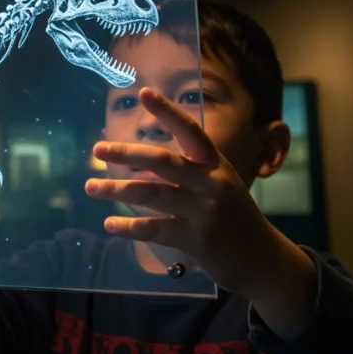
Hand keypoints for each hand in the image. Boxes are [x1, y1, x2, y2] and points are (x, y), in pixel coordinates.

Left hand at [85, 88, 315, 333]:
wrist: (262, 260)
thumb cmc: (234, 220)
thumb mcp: (219, 188)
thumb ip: (187, 176)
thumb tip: (140, 168)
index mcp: (217, 166)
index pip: (191, 131)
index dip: (168, 112)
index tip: (144, 93)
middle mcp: (211, 183)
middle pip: (163, 161)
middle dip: (128, 153)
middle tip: (99, 149)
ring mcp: (204, 211)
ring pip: (152, 194)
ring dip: (117, 189)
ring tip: (91, 188)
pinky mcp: (196, 238)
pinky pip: (154, 228)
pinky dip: (129, 227)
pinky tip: (110, 224)